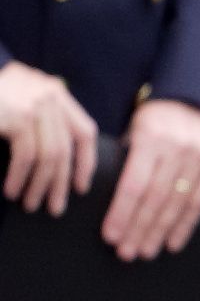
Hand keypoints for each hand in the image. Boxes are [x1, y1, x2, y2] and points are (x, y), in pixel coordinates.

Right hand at [0, 58, 96, 213]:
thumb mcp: (22, 104)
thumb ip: (44, 122)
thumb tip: (64, 167)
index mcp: (55, 92)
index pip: (84, 131)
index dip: (86, 163)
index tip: (81, 188)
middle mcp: (49, 94)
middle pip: (66, 147)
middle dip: (61, 183)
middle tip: (55, 208)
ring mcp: (35, 103)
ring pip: (50, 156)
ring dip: (40, 186)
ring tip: (31, 204)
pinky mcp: (19, 116)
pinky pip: (27, 157)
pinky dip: (20, 178)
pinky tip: (12, 191)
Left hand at [100, 95, 199, 262]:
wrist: (198, 101)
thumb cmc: (158, 120)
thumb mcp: (136, 128)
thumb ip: (128, 160)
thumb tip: (112, 200)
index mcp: (152, 137)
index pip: (134, 184)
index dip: (122, 213)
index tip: (111, 236)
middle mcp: (178, 148)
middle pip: (155, 199)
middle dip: (138, 229)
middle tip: (126, 252)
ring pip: (176, 204)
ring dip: (158, 232)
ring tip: (144, 251)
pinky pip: (199, 203)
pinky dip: (185, 226)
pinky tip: (172, 243)